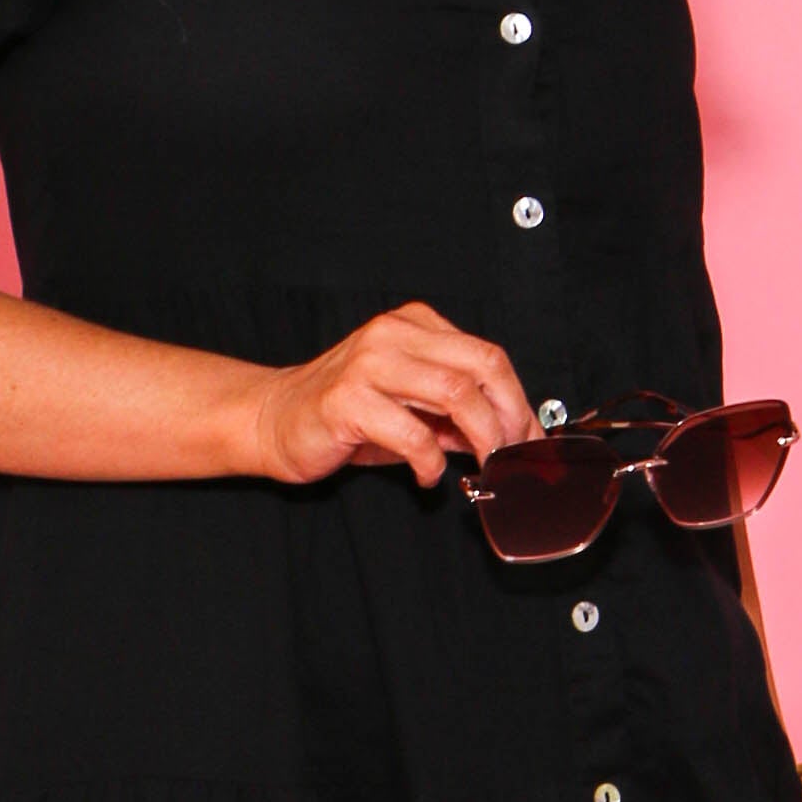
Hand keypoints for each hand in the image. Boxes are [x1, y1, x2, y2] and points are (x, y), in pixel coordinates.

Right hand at [247, 302, 535, 488]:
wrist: (273, 419)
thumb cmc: (345, 414)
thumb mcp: (411, 407)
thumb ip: (457, 415)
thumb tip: (511, 438)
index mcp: (414, 326)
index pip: (487, 356)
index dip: (518, 401)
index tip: (529, 440)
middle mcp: (393, 334)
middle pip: (481, 367)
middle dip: (509, 418)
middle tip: (511, 456)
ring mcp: (369, 364)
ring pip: (455, 394)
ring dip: (481, 439)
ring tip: (481, 466)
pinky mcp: (348, 400)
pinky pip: (413, 434)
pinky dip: (431, 463)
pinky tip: (426, 476)